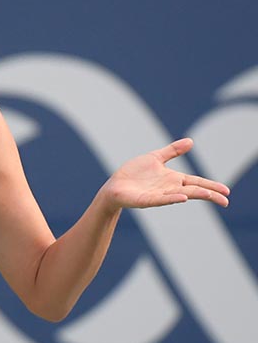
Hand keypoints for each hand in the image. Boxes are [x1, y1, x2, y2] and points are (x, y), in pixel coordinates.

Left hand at [100, 138, 229, 209]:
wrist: (115, 185)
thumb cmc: (134, 173)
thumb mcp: (155, 158)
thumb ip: (172, 151)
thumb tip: (191, 141)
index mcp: (173, 179)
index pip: (196, 182)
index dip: (211, 186)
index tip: (226, 191)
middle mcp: (169, 188)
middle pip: (194, 191)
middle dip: (209, 194)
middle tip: (225, 201)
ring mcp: (158, 195)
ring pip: (180, 195)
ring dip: (195, 194)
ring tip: (209, 195)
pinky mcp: (146, 200)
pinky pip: (161, 200)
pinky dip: (172, 198)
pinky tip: (182, 197)